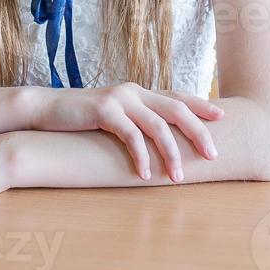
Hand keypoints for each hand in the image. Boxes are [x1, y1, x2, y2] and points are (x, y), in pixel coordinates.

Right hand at [30, 82, 222, 182]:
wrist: (46, 110)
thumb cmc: (81, 119)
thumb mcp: (114, 116)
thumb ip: (135, 121)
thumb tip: (160, 141)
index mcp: (139, 92)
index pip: (177, 96)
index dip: (200, 105)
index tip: (223, 116)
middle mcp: (134, 91)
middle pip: (176, 109)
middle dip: (198, 132)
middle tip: (213, 155)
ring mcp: (120, 99)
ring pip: (157, 125)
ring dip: (171, 153)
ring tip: (178, 177)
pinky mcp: (104, 110)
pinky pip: (131, 136)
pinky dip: (140, 157)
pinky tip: (144, 176)